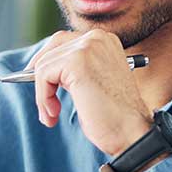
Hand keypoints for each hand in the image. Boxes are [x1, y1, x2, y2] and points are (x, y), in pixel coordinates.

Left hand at [26, 29, 153, 155]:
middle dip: (41, 73)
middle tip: (42, 98)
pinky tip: (54, 114)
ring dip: (43, 94)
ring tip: (52, 115)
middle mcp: (98, 38)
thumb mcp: (92, 82)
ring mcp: (88, 47)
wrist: (131, 133)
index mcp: (105, 40)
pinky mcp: (77, 61)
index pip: (64, 40)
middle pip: (52, 46)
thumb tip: (41, 67)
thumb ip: (73, 69)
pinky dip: (43, 97)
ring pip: (44, 64)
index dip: (48, 60)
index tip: (39, 80)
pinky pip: (43, 75)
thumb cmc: (113, 117)